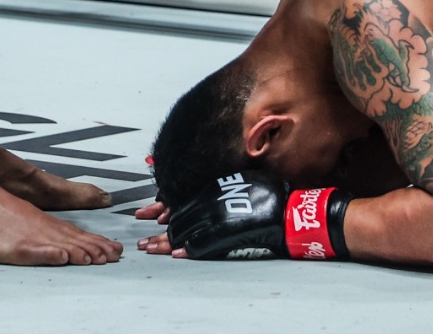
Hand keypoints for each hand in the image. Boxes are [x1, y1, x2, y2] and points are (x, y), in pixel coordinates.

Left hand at [138, 170, 349, 260]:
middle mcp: (210, 203)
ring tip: (151, 249)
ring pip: (183, 233)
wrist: (287, 211)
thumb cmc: (270, 193)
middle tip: (144, 242)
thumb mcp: (243, 179)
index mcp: (213, 188)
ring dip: (165, 244)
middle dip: (158, 233)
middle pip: (177, 220)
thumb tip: (211, 186)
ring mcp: (216, 220)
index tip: (149, 217)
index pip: (181, 203)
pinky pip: (199, 245)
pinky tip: (177, 254)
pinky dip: (186, 250)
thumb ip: (224, 184)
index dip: (162, 212)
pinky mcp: (224, 236)